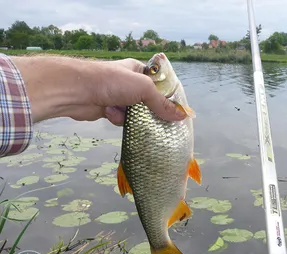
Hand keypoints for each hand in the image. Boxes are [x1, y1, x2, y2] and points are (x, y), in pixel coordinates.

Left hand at [10, 55, 185, 124]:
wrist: (76, 90)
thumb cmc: (112, 81)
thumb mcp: (143, 88)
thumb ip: (162, 103)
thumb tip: (182, 116)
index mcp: (138, 69)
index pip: (158, 82)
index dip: (167, 95)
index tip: (175, 110)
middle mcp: (128, 82)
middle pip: (148, 100)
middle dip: (150, 110)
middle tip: (160, 122)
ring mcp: (117, 96)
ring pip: (134, 112)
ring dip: (132, 116)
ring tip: (128, 115)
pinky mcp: (107, 109)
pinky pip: (121, 119)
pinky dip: (118, 119)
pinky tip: (111, 116)